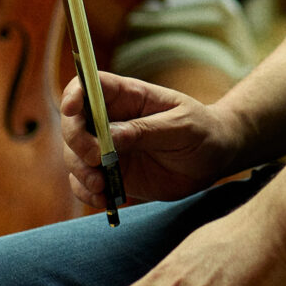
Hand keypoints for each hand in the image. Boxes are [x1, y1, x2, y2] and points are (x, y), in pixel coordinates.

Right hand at [58, 73, 240, 210]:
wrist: (214, 158)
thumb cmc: (202, 131)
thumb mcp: (182, 127)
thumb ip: (147, 130)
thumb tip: (110, 137)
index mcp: (129, 97)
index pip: (90, 85)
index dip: (74, 93)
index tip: (71, 110)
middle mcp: (112, 120)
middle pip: (74, 122)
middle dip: (76, 141)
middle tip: (95, 159)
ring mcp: (109, 148)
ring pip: (75, 155)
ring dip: (80, 171)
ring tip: (101, 186)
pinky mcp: (112, 173)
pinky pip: (85, 182)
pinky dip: (87, 192)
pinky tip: (105, 200)